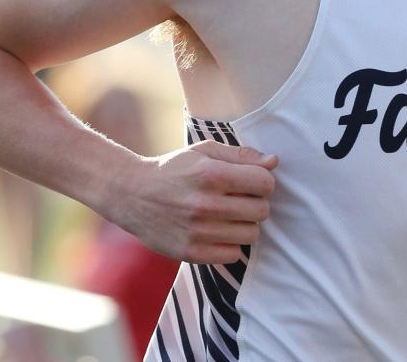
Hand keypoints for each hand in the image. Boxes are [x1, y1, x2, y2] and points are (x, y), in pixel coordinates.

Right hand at [114, 140, 277, 263]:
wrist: (132, 194)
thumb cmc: (175, 169)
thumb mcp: (205, 151)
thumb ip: (242, 155)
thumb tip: (274, 161)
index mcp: (211, 174)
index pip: (264, 183)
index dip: (263, 181)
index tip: (251, 181)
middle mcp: (205, 204)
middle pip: (262, 210)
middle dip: (256, 202)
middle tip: (239, 198)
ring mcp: (197, 231)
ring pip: (252, 234)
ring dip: (245, 224)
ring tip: (228, 214)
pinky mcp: (190, 253)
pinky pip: (233, 254)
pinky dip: (231, 244)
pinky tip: (217, 231)